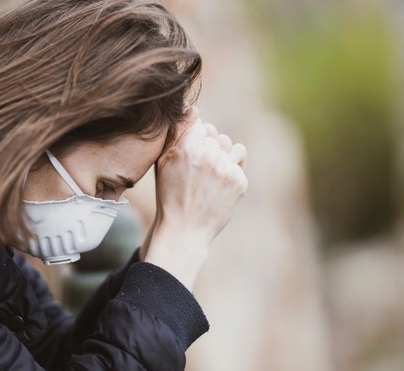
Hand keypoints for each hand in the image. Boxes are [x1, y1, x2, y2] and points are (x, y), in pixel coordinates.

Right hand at [143, 107, 246, 289]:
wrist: (184, 230)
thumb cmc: (170, 195)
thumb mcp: (163, 163)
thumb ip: (177, 133)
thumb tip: (192, 107)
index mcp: (188, 148)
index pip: (200, 126)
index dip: (194, 141)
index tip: (189, 157)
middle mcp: (209, 156)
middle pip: (215, 136)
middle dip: (208, 149)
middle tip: (197, 173)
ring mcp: (227, 169)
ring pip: (230, 147)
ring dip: (223, 156)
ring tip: (209, 177)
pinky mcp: (240, 182)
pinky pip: (239, 162)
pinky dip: (231, 172)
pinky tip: (218, 187)